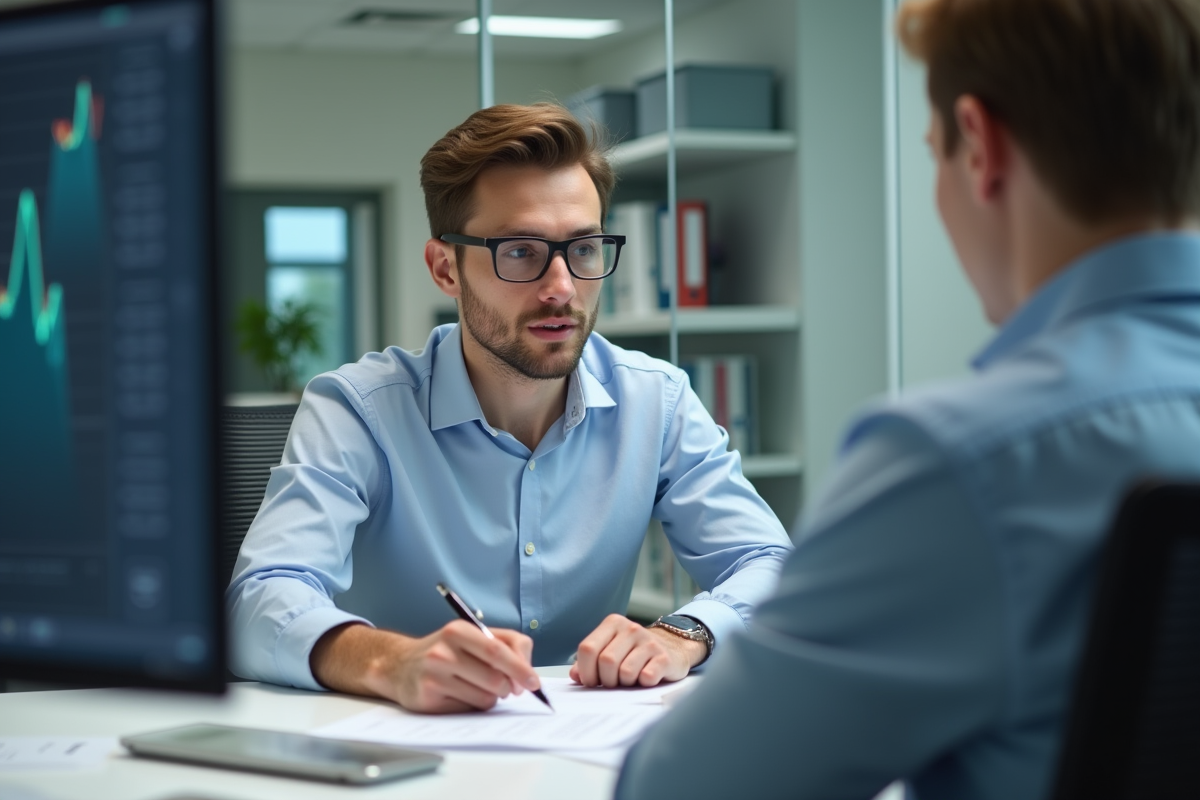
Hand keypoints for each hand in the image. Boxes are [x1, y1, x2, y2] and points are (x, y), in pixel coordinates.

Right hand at [310, 621, 540, 713]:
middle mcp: (443, 651)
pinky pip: (467, 709)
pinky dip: (473, 705)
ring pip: (484, 697)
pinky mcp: (428, 698)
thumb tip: (526, 673)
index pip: (497, 650)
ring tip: (477, 687)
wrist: (399, 665)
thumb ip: (506, 644)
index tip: (534, 683)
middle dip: (509, 687)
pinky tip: (459, 694)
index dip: (520, 668)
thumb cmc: (445, 651)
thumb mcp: (472, 636)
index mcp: (458, 630)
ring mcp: (433, 675)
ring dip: (491, 697)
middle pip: (494, 678)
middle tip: (510, 688)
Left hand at [568, 614, 705, 687]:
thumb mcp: (611, 651)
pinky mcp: (664, 657)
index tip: (592, 681)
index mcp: (613, 623)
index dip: (586, 671)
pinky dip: (643, 684)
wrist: (673, 648)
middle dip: (606, 680)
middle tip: (613, 683)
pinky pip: (646, 677)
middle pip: (606, 662)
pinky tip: (646, 678)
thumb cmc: (635, 654)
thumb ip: (589, 662)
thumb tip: (575, 676)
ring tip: (631, 679)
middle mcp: (631, 628)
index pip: (587, 648)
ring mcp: (649, 642)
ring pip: (625, 672)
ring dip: (625, 683)